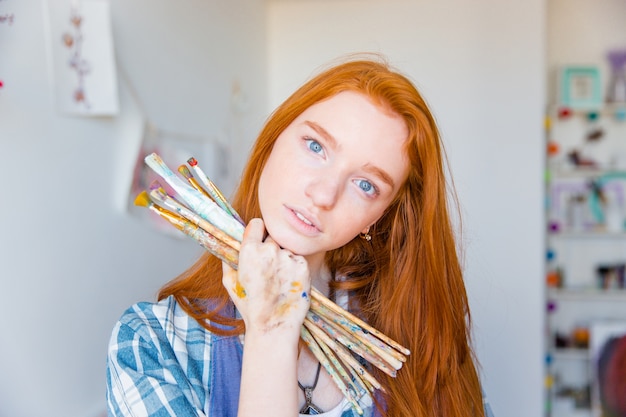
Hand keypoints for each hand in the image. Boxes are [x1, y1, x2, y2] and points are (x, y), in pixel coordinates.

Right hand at [222, 218, 310, 337]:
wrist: (273, 325)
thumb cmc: (250, 306)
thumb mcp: (230, 283)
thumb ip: (229, 260)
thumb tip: (229, 246)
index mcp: (249, 251)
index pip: (257, 224)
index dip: (258, 232)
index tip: (259, 239)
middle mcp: (269, 250)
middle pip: (273, 237)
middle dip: (271, 248)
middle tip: (270, 267)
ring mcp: (288, 257)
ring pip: (287, 249)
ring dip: (284, 259)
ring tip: (279, 279)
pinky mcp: (303, 266)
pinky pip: (298, 259)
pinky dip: (295, 268)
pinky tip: (289, 283)